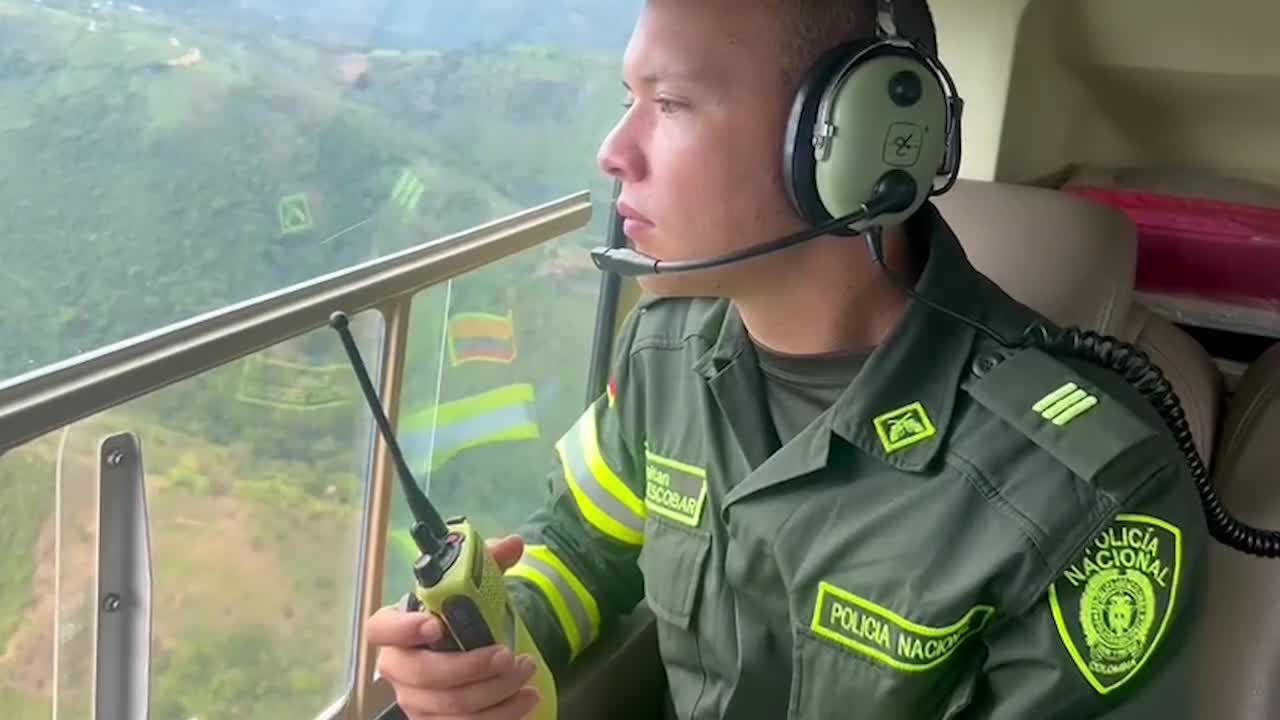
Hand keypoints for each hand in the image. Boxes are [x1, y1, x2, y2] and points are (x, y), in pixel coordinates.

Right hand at [369, 535, 540, 719]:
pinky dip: (500, 716)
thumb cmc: (461, 616)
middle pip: (423, 675)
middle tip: (508, 656)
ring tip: (527, 672)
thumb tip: (513, 544)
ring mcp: (414, 701)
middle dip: (470, 667)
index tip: (436, 624)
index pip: (380, 629)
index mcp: (396, 628)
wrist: (467, 649)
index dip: (403, 629)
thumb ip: (488, 562)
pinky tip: (525, 699)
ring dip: (495, 692)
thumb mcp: (474, 586)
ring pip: (450, 706)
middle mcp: (398, 668)